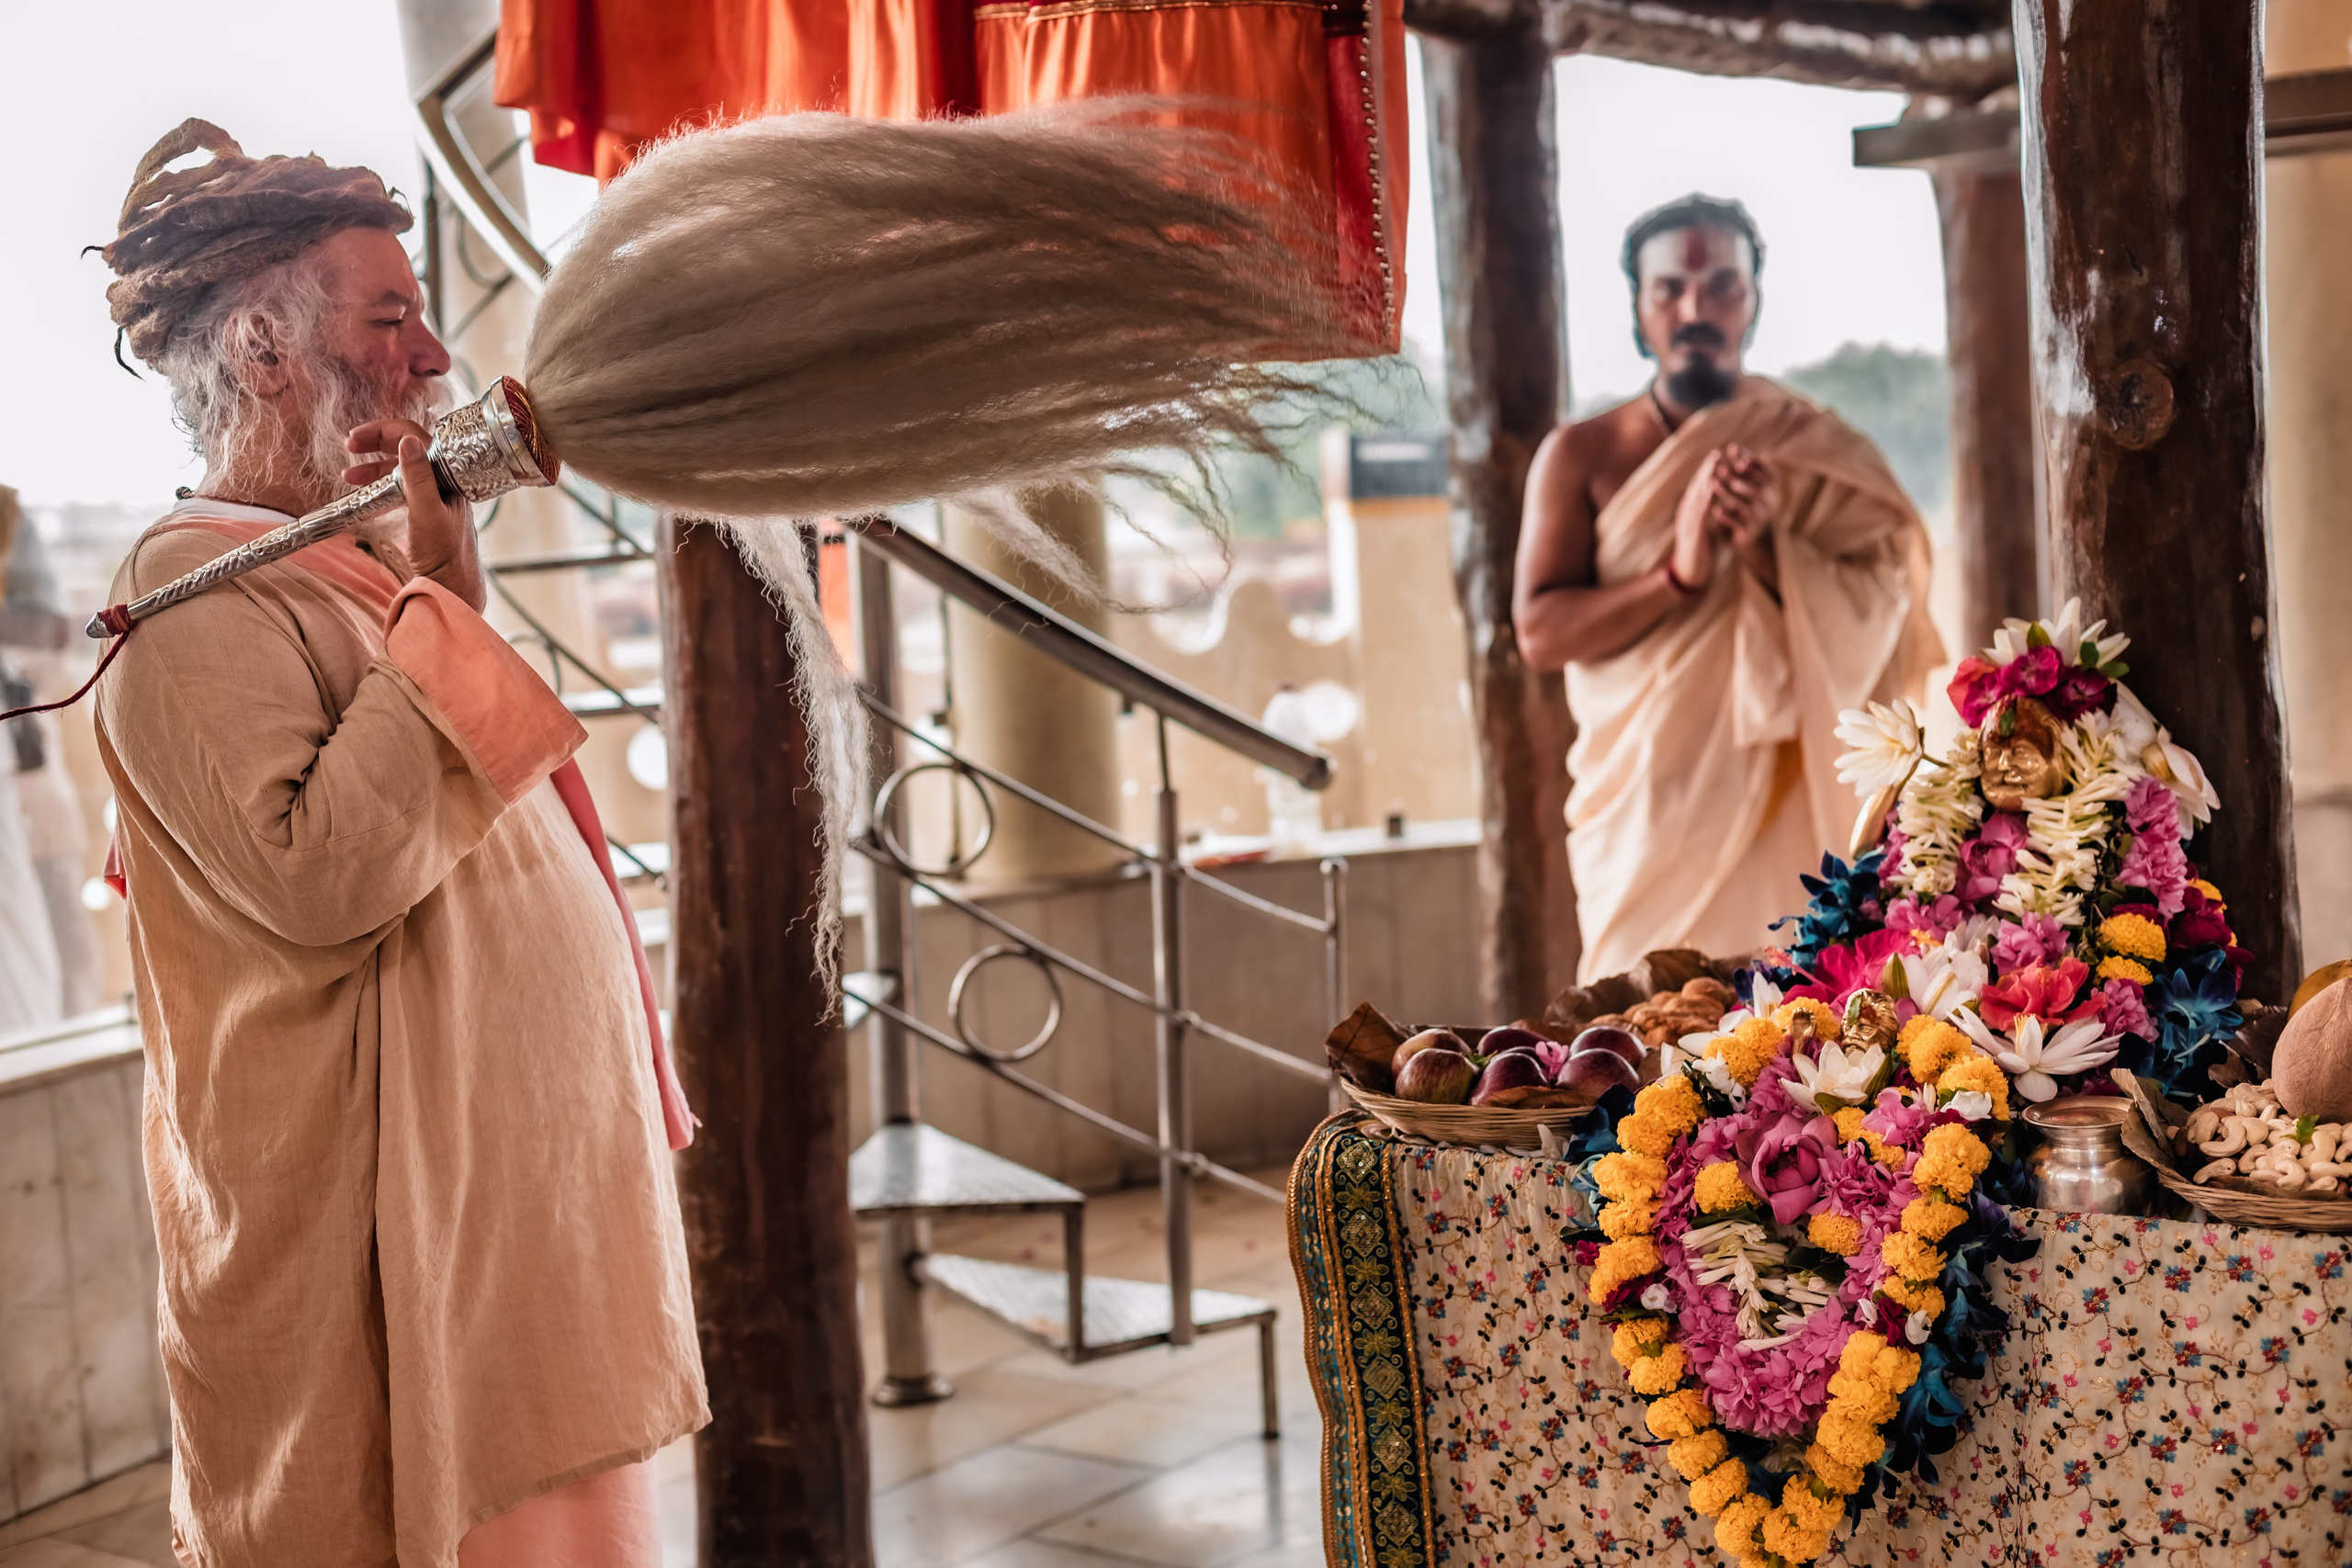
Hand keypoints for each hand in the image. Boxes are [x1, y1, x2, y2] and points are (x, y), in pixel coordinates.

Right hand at [346, 420, 484, 611]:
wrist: (452, 584)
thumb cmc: (444, 553)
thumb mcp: (427, 512)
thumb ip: (418, 477)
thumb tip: (407, 440)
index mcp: (448, 472)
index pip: (413, 435)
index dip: (382, 431)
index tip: (354, 439)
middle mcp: (443, 478)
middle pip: (405, 447)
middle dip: (375, 443)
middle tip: (349, 446)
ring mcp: (434, 493)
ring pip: (399, 469)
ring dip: (373, 467)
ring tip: (348, 476)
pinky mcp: (426, 509)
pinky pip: (400, 488)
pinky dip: (380, 486)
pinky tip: (364, 492)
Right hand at [1669, 450, 1728, 589]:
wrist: (1691, 573)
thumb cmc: (1703, 551)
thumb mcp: (1709, 528)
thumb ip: (1713, 513)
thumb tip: (1724, 500)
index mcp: (1691, 512)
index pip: (1699, 487)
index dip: (1708, 471)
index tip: (1719, 456)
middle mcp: (1687, 514)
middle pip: (1696, 488)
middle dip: (1706, 470)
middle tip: (1716, 453)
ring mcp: (1688, 523)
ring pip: (1696, 498)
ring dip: (1705, 481)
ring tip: (1714, 466)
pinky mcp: (1692, 534)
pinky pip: (1699, 515)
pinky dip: (1705, 501)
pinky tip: (1712, 491)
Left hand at [1712, 444, 1779, 595]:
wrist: (1754, 533)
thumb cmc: (1748, 500)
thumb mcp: (1749, 482)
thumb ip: (1742, 465)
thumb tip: (1733, 446)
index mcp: (1774, 488)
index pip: (1767, 473)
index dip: (1753, 462)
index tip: (1734, 451)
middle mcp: (1771, 503)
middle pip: (1757, 490)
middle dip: (1738, 478)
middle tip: (1720, 468)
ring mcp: (1761, 518)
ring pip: (1746, 506)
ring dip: (1729, 494)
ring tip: (1712, 484)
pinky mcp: (1749, 532)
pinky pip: (1738, 523)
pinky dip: (1726, 516)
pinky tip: (1714, 509)